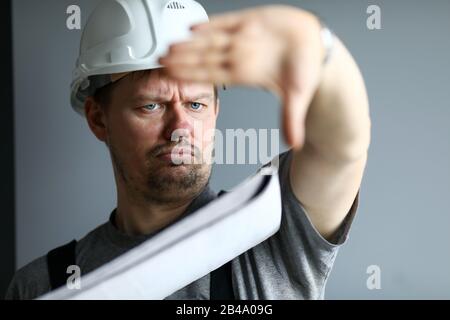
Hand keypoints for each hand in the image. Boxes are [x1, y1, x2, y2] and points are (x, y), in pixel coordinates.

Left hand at [159, 5, 325, 148]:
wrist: (315, 46)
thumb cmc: (304, 70)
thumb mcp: (297, 96)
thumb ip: (292, 118)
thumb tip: (294, 145)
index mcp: (245, 74)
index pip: (212, 75)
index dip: (191, 75)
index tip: (173, 76)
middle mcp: (240, 56)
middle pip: (204, 58)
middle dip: (182, 60)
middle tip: (161, 60)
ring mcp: (244, 38)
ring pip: (210, 41)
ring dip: (189, 44)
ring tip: (169, 46)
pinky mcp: (252, 20)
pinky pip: (226, 22)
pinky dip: (210, 24)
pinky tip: (192, 27)